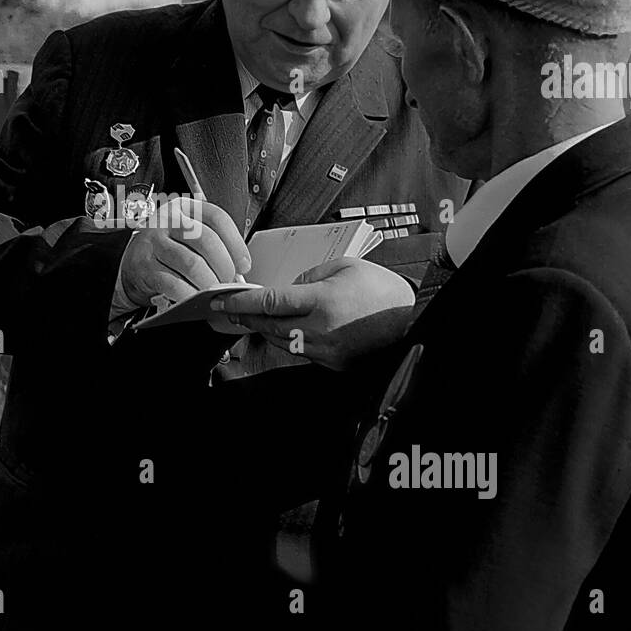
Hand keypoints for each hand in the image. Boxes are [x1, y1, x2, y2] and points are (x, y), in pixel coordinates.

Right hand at [118, 197, 249, 308]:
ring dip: (208, 282)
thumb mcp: (188, 237)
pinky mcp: (145, 266)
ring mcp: (154, 242)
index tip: (244, 264)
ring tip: (214, 292)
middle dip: (224, 265)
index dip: (236, 243)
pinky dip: (189, 294)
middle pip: (206, 240)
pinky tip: (195, 298)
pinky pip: (173, 283)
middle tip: (228, 281)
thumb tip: (238, 270)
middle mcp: (167, 220)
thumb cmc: (167, 251)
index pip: (217, 217)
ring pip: (191, 263)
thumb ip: (213, 245)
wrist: (131, 265)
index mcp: (184, 208)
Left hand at [208, 256, 413, 370]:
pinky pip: (299, 350)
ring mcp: (325, 351)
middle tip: (225, 309)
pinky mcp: (331, 363)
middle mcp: (320, 330)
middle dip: (243, 317)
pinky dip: (286, 338)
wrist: (410, 320)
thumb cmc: (380, 289)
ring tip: (249, 316)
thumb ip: (309, 276)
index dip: (240, 302)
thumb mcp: (344, 266)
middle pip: (268, 326)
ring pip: (280, 341)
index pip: (269, 302)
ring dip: (263, 328)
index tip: (220, 300)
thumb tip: (286, 288)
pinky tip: (282, 327)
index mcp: (322, 302)